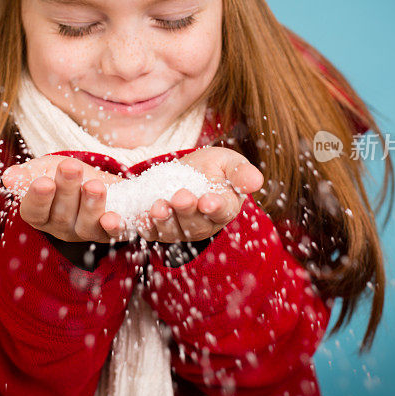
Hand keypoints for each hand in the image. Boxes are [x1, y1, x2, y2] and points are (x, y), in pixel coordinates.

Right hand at [1, 155, 127, 242]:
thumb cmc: (70, 176)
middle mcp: (62, 227)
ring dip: (90, 205)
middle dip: (67, 190)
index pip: (34, 212)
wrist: (105, 183)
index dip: (38, 199)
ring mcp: (86, 232)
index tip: (44, 182)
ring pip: (86, 225)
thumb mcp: (47, 169)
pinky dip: (113, 227)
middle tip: (70, 168)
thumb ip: (29, 174)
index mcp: (41, 214)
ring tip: (94, 186)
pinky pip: (111, 234)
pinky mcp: (110, 233)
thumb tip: (9, 177)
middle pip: (61, 215)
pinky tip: (113, 218)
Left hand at [138, 146, 263, 243]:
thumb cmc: (210, 167)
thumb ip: (239, 172)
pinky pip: (149, 233)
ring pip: (171, 232)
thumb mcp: (226, 162)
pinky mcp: (157, 230)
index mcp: (223, 208)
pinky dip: (142, 227)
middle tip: (179, 197)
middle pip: (195, 225)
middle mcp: (202, 225)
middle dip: (186, 212)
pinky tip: (138, 217)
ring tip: (157, 206)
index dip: (215, 207)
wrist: (180, 173)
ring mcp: (178, 230)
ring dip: (163, 221)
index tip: (208, 201)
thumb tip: (256, 180)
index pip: (221, 211)